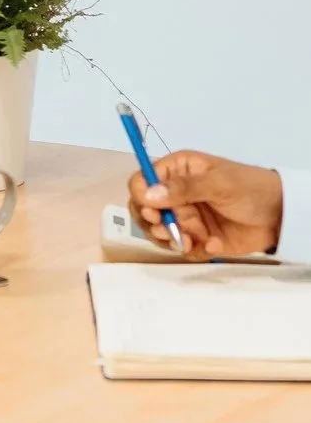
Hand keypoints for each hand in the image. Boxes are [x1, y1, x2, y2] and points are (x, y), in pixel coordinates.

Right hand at [129, 150, 283, 259]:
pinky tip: (214, 244)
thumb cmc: (250, 189)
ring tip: (194, 241)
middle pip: (143, 210)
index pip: (141, 182)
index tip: (153, 212)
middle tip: (171, 232)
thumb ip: (183, 188)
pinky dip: (195, 250)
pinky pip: (182, 248)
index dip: (141, 197)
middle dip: (155, 224)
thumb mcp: (218, 183)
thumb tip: (148, 195)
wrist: (281, 216)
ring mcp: (184, 217)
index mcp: (175, 171)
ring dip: (173, 239)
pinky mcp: (195, 238)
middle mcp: (174, 194)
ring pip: (158, 232)